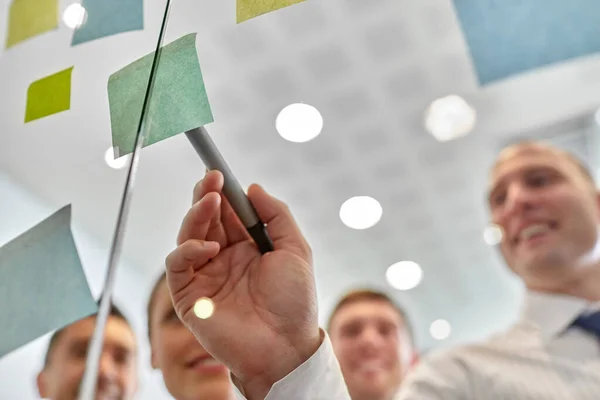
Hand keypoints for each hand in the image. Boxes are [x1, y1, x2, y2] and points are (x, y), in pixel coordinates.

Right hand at [165, 171, 320, 398]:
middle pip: (206, 219)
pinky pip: (177, 266)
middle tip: (212, 177)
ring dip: (197, 214)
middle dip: (207, 195)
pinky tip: (207, 246)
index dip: (224, 192)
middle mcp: (224, 259)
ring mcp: (206, 276)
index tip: (221, 171)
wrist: (286, 346)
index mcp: (248, 249)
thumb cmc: (295, 302)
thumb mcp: (296, 250)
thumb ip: (276, 216)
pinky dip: (187, 250)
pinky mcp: (190, 296)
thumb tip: (253, 188)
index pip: (228, 213)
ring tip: (211, 200)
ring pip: (188, 236)